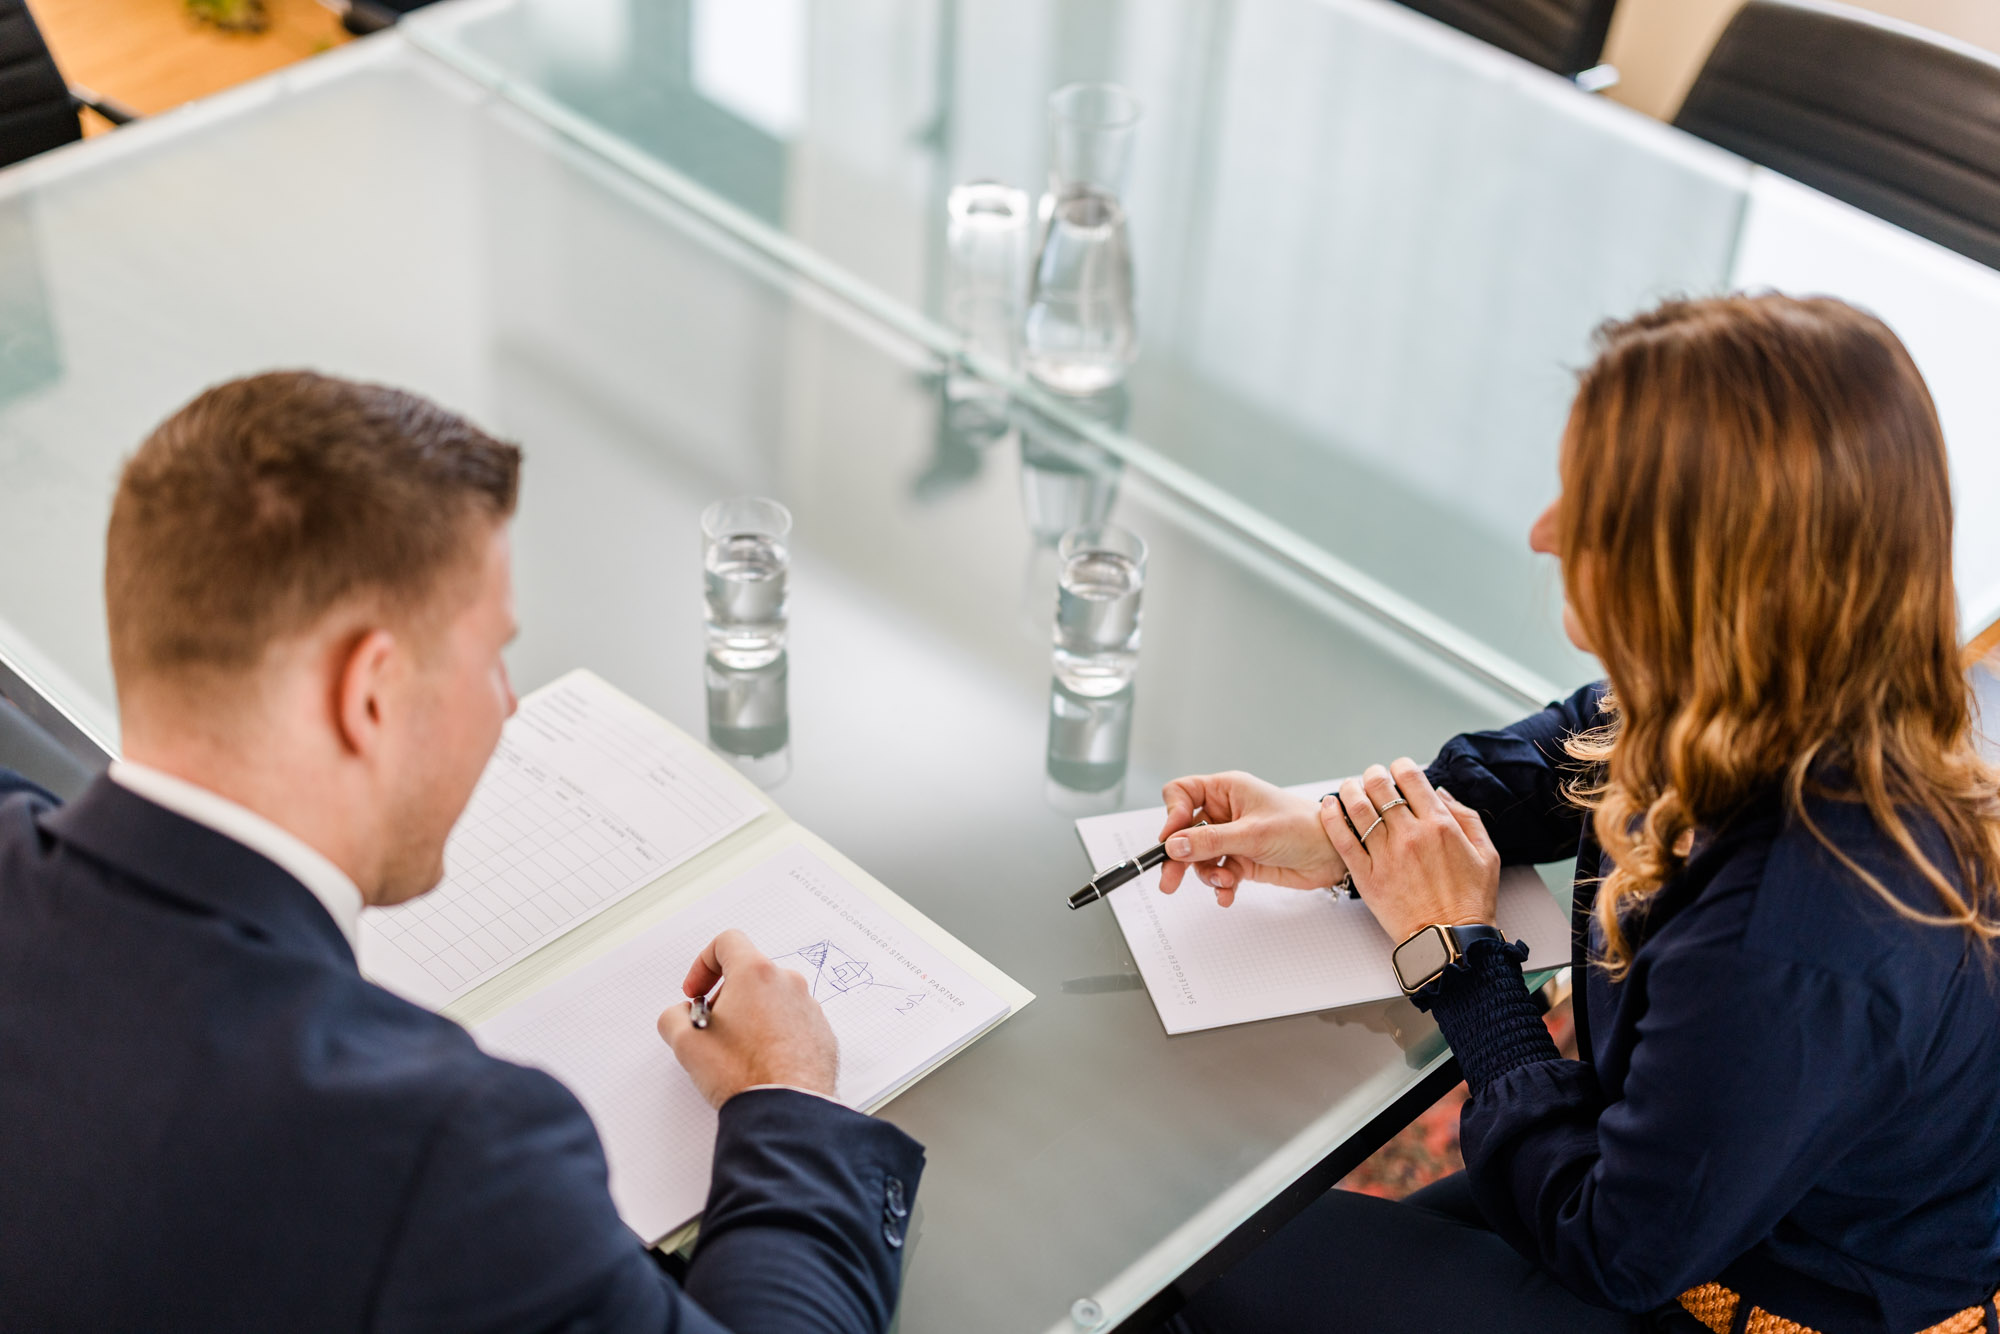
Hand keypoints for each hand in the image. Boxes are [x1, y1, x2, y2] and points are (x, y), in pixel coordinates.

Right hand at [657, 929, 838, 1106]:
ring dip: (752, 1016)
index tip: (696, 993)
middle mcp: (788, 983)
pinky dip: (775, 1033)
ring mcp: (809, 1008)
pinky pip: (793, 1022)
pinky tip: (762, 1063)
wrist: (786, 1111)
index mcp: (756, 974)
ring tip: (737, 1052)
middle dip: (726, 995)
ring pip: (773, 999)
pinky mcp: (822, 1033)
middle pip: (751, 973)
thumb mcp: (686, 1044)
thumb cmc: (742, 1075)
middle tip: (713, 1029)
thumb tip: (681, 1015)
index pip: (727, 942)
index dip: (703, 964)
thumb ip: (674, 1017)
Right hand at [1156, 771, 1348, 906]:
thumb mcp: (1252, 833)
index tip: (1171, 840)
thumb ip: (1210, 842)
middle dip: (1178, 857)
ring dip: (1206, 874)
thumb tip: (1174, 846)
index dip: (1172, 815)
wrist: (1334, 854)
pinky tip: (1228, 894)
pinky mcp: (1242, 860)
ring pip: (1199, 857)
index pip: (1182, 794)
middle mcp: (1226, 811)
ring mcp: (1233, 837)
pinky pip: (1218, 873)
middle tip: (1169, 882)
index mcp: (1226, 790)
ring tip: (1223, 882)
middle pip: (1185, 831)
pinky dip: (1220, 885)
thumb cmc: (1303, 827)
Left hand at [1319, 759, 1499, 943]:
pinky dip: (1332, 817)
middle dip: (1374, 775)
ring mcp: (1387, 855)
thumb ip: (1466, 817)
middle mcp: (1411, 834)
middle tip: (1372, 778)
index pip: (1411, 778)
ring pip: (1359, 807)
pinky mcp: (1367, 876)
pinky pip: (1343, 839)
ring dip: (1350, 789)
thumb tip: (1440, 792)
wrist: (1451, 941)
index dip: (1400, 766)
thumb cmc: (1471, 901)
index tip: (1397, 770)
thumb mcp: (1486, 854)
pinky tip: (1329, 806)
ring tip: (1349, 788)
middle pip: (1380, 786)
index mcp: (1441, 825)